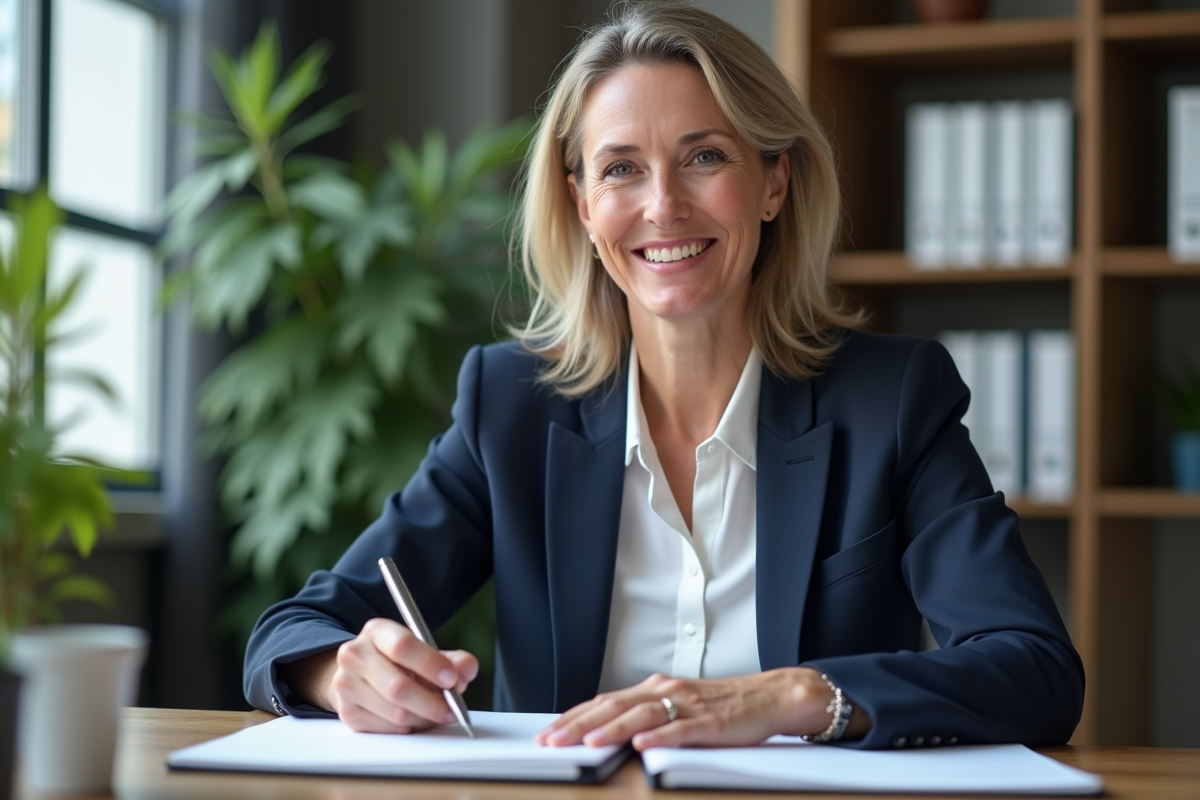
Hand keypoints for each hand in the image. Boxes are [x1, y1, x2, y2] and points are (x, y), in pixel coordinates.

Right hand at [329, 617, 477, 733]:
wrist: (360, 674)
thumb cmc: (398, 662)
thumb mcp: (425, 652)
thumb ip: (452, 659)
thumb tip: (466, 670)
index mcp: (377, 632)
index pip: (402, 646)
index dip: (430, 664)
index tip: (452, 679)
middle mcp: (355, 655)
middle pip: (397, 686)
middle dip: (432, 702)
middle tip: (452, 709)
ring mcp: (347, 685)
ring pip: (395, 712)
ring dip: (423, 718)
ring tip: (435, 712)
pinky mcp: (347, 713)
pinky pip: (388, 729)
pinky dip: (409, 728)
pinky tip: (414, 717)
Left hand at [534, 667, 867, 749]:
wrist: (770, 697)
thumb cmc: (722, 707)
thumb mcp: (677, 706)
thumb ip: (645, 715)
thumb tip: (605, 729)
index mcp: (655, 688)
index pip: (605, 702)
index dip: (573, 716)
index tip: (547, 734)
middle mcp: (667, 691)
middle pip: (614, 706)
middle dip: (579, 724)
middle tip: (551, 741)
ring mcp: (688, 705)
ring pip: (642, 715)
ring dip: (612, 729)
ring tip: (587, 742)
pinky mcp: (711, 722)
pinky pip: (681, 729)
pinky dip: (660, 736)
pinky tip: (642, 745)